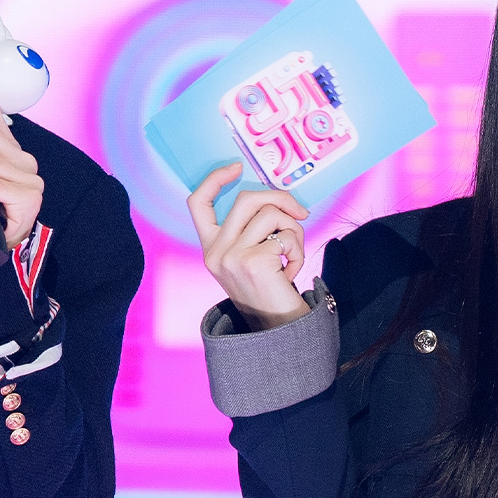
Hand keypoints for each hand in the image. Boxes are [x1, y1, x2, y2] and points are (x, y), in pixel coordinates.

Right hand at [186, 163, 311, 329]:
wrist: (277, 330)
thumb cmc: (269, 291)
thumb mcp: (250, 257)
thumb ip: (253, 230)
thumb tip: (279, 198)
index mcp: (210, 248)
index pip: (198, 203)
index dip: (215, 179)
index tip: (237, 167)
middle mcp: (215, 252)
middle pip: (246, 199)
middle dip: (279, 198)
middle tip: (300, 212)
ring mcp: (231, 257)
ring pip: (271, 214)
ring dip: (294, 230)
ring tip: (293, 255)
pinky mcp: (253, 262)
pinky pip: (286, 236)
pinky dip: (299, 251)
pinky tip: (292, 271)